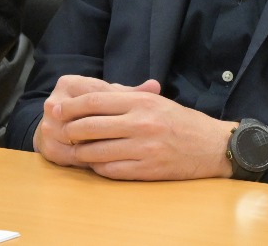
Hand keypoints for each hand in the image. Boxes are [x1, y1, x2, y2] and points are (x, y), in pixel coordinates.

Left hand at [35, 74, 237, 180]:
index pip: (94, 101)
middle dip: (69, 130)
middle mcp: (141, 123)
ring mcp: (144, 148)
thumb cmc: (179, 120)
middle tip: (59, 131)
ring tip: (74, 150)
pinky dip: (98, 168)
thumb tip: (85, 97)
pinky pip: (111, 171)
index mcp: (140, 102)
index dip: (70, 106)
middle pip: (90, 126)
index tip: (56, 109)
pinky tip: (95, 164)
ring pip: (97, 151)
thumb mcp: (153, 100)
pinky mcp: (147, 170)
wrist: (211, 146)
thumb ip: (122, 97)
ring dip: (80, 152)